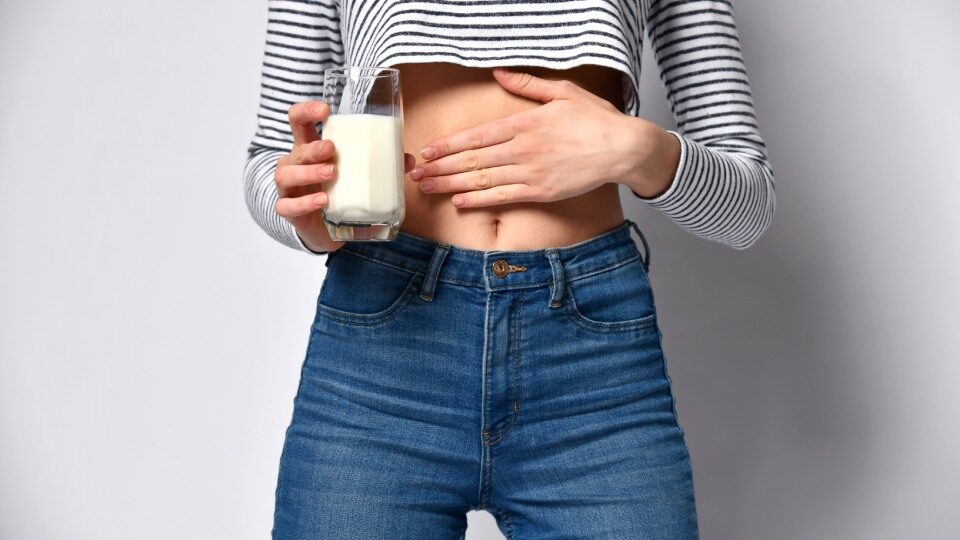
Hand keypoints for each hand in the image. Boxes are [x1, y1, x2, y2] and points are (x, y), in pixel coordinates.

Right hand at [275, 100, 415, 251]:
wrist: (323, 229)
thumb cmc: (337, 191)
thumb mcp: (355, 174)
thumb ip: (380, 165)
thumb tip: (408, 160)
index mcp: (310, 148)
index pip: (298, 120)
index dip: (306, 110)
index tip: (325, 110)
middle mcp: (295, 164)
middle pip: (297, 149)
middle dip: (313, 148)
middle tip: (332, 149)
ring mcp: (288, 187)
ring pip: (287, 175)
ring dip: (308, 172)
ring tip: (331, 173)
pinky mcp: (289, 210)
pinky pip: (288, 206)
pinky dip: (305, 203)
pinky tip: (323, 201)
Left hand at [407, 67, 673, 207]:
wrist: (623, 148)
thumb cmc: (596, 120)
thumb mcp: (562, 92)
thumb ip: (528, 85)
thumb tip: (500, 73)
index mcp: (524, 123)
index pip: (476, 136)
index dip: (448, 145)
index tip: (427, 150)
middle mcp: (522, 148)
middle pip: (472, 160)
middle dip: (440, 167)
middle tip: (415, 173)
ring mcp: (531, 172)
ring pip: (482, 179)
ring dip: (451, 184)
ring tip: (428, 188)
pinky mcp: (542, 191)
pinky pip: (503, 197)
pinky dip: (480, 200)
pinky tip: (460, 202)